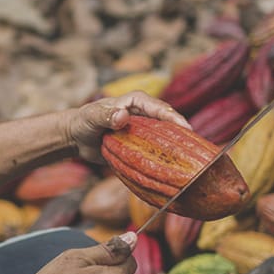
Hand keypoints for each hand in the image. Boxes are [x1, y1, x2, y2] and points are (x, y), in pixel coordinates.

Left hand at [67, 91, 190, 162]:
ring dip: (177, 149)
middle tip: (196, 150)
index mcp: (137, 101)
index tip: (186, 129)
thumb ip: (106, 115)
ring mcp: (146, 131)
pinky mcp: (142, 146)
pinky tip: (174, 171)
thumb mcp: (92, 117)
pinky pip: (156, 152)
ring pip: (166, 139)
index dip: (174, 118)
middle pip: (169, 124)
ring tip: (191, 162)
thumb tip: (122, 116)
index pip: (160, 108)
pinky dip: (165, 159)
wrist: (77, 138)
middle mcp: (145, 114)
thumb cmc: (84, 121)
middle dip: (183, 135)